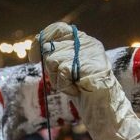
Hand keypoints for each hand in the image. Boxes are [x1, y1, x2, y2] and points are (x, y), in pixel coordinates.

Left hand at [31, 23, 139, 139]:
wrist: (106, 110)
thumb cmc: (86, 93)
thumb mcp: (69, 71)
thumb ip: (58, 58)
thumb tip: (39, 48)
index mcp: (84, 42)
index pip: (59, 29)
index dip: (42, 40)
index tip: (33, 58)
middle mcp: (87, 43)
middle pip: (51, 48)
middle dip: (50, 69)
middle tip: (66, 82)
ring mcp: (89, 53)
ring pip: (53, 60)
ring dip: (58, 80)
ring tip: (73, 87)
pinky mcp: (88, 64)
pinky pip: (61, 72)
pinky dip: (64, 86)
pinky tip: (77, 90)